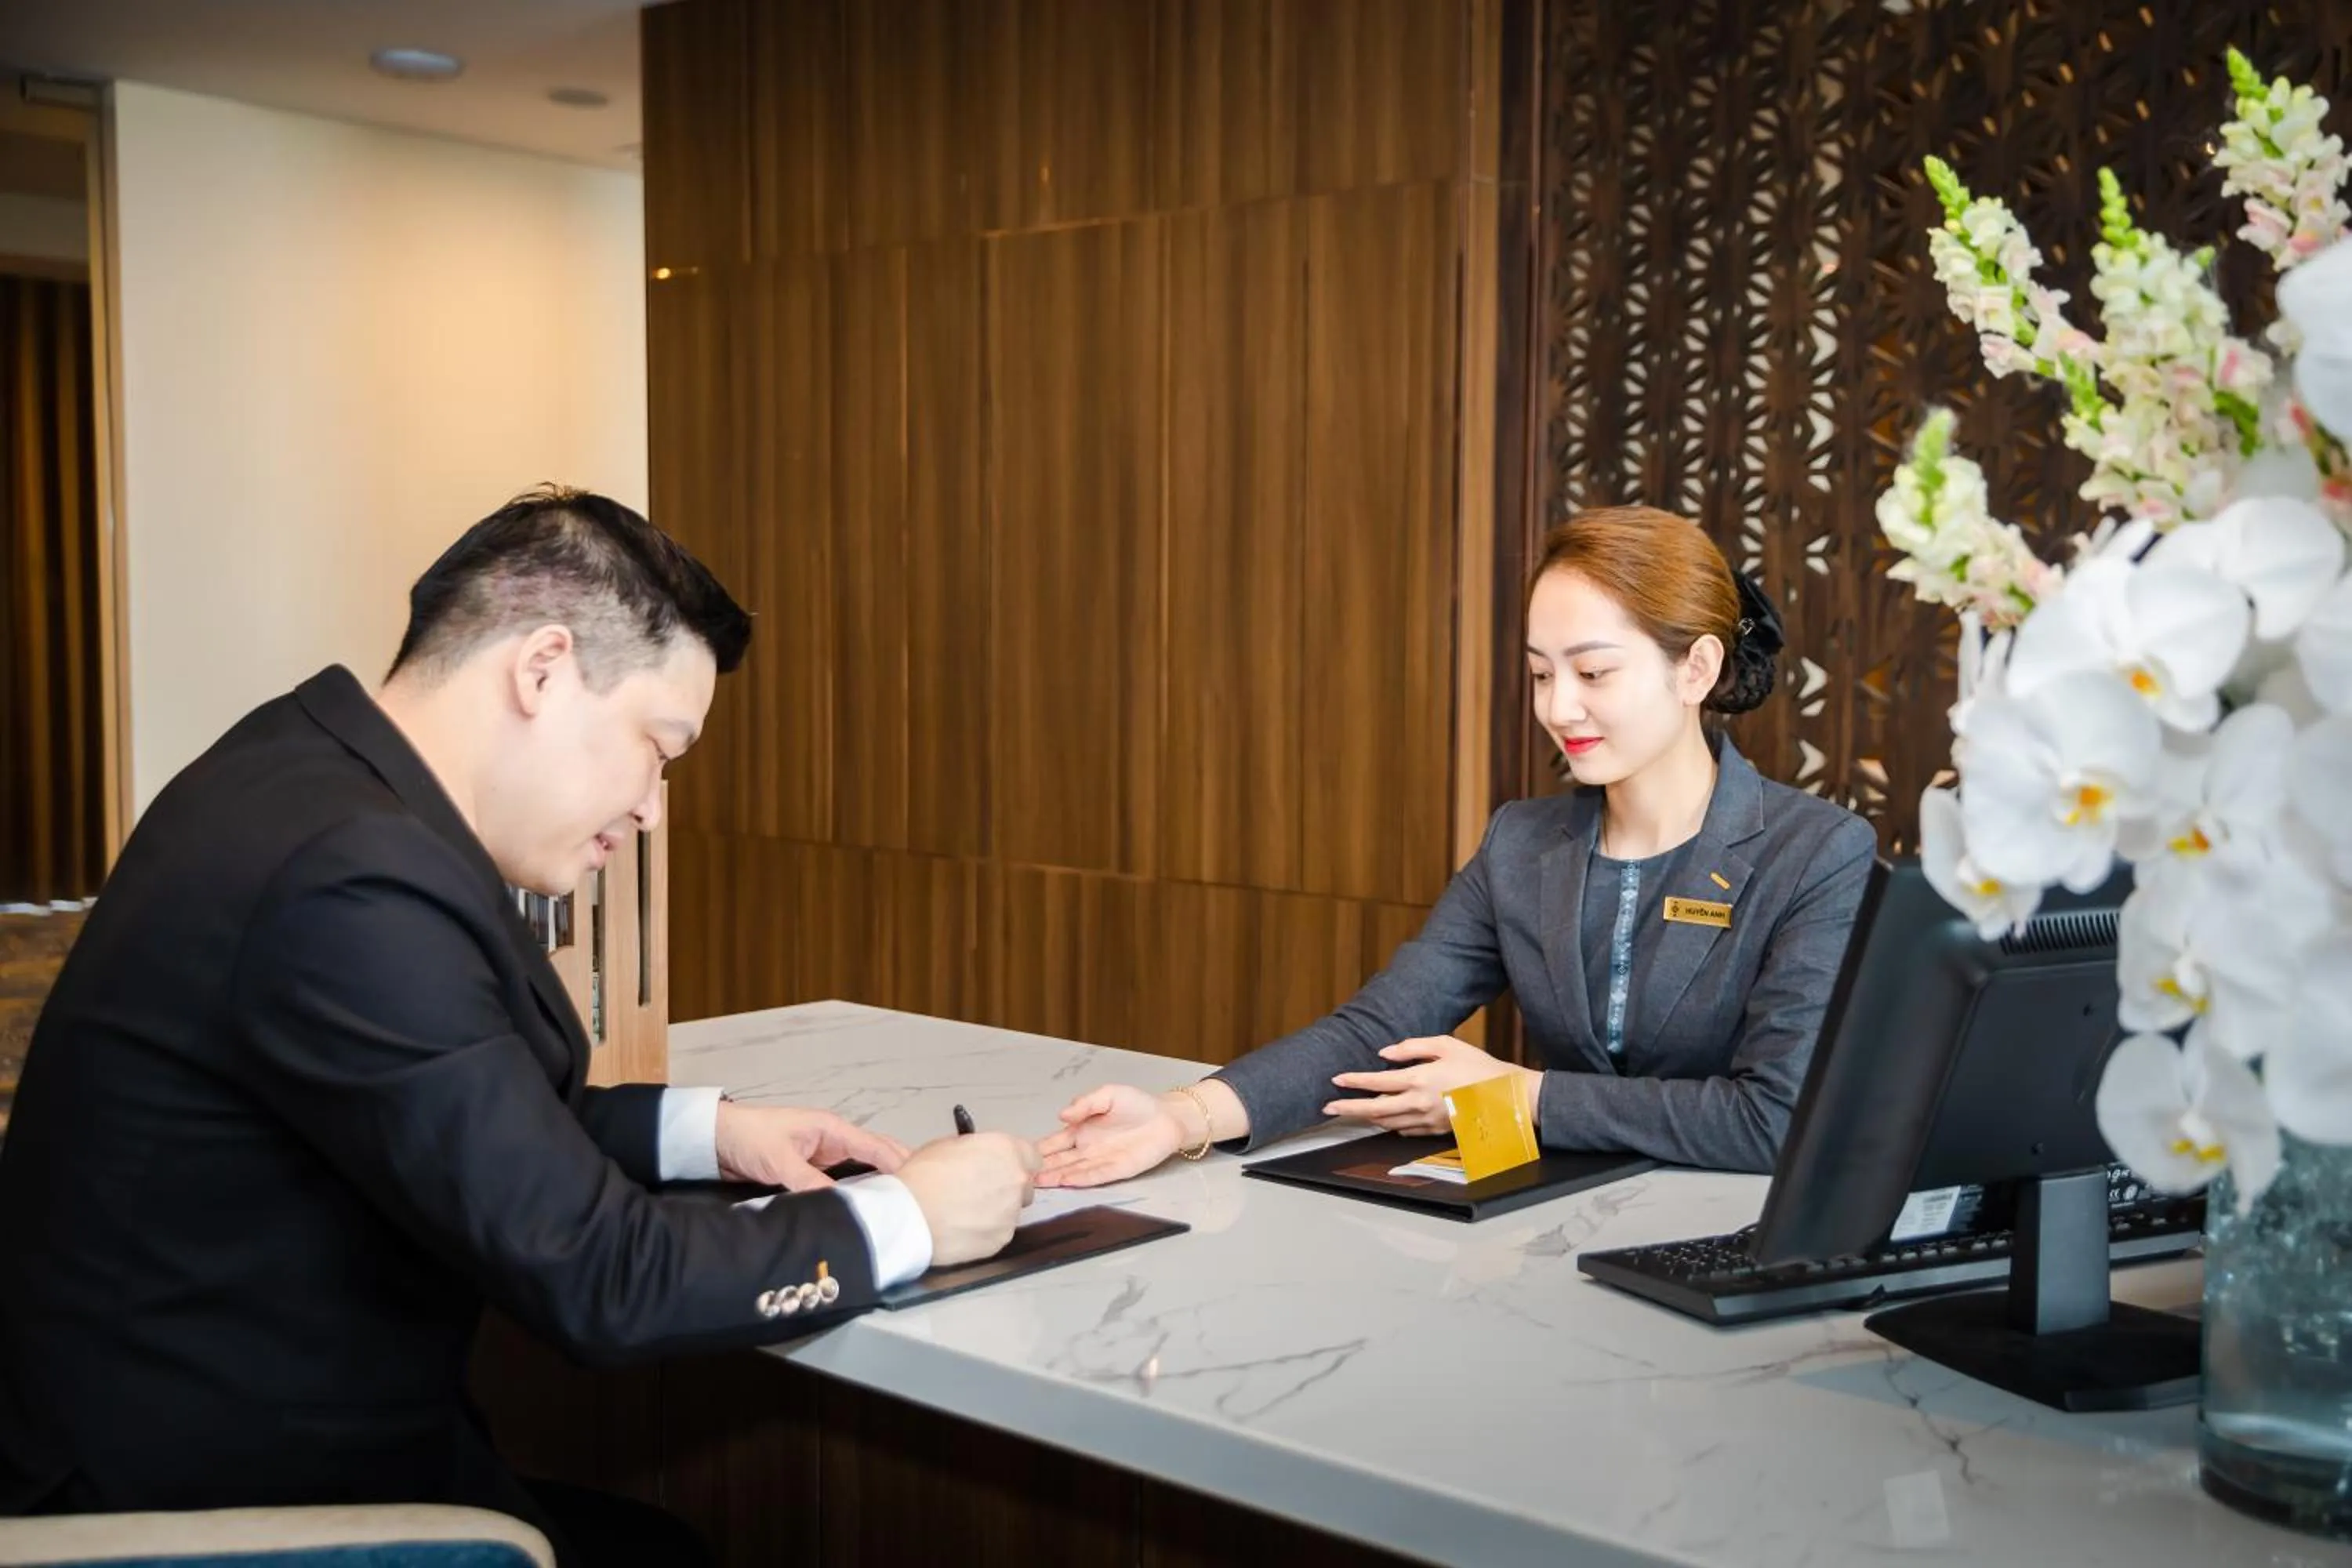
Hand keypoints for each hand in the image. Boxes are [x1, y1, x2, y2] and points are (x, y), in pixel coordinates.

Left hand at [714, 1102, 909, 1191]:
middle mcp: (835, 1142)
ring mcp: (825, 1157)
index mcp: (833, 1129)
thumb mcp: (780, 1160)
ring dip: (880, 1183)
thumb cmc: (750, 1138)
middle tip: (923, 1199)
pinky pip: (843, 1182)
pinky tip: (866, 1208)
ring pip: (863, 1169)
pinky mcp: (812, 1171)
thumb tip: (841, 1207)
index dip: (902, 1166)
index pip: (877, 1148)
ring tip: (902, 1207)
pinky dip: (858, 1191)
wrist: (716, 1140)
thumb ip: (809, 1183)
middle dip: (901, 1172)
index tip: (923, 1187)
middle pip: (878, 1155)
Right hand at [895, 1132, 1041, 1266]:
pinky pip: (999, 1233)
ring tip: (964, 1212)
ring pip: (1012, 1211)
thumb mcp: (949, 1145)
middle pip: (1024, 1185)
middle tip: (980, 1191)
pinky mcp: (1000, 1240)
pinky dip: (985, 1231)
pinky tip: (962, 1227)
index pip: (1032, 1157)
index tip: (1004, 1168)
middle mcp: (1017, 1181)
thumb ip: (977, 1151)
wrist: (910, 1215)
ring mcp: (1011, 1214)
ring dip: (996, 1211)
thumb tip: (980, 1158)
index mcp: (1007, 1151)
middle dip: (1007, 1188)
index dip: (1017, 1163)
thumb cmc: (923, 1176)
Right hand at [1035, 1084, 1184, 1188]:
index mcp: (1081, 1130)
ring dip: (1056, 1177)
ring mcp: (1101, 1160)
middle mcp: (1087, 1149)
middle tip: (1021, 1175)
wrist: (1168, 1117)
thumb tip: (1062, 1115)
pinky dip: (1081, 1179)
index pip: (1054, 1143)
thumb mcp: (1108, 1094)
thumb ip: (1084, 1104)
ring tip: (1037, 1182)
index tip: (1019, 1155)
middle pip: (1060, 1161)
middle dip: (1041, 1168)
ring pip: (1074, 1171)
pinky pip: (1096, 1176)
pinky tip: (1066, 1181)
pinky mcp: (1118, 1169)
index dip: (1038, 1150)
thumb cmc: (1138, 1105)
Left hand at [1324, 1036, 1540, 1135]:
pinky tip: (1381, 1120)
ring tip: (1348, 1113)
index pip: (1377, 1083)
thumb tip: (1385, 1053)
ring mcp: (1426, 1121)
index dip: (1354, 1082)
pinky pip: (1404, 1130)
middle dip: (1348, 1109)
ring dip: (1365, 1119)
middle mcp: (1419, 1104)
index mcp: (1420, 1079)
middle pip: (1373, 1110)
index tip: (1336, 1080)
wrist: (1506, 1097)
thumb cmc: (1478, 1066)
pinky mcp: (1435, 1131)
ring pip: (1386, 1123)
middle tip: (1328, 1109)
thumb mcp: (1446, 1044)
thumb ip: (1412, 1047)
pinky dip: (1388, 1125)